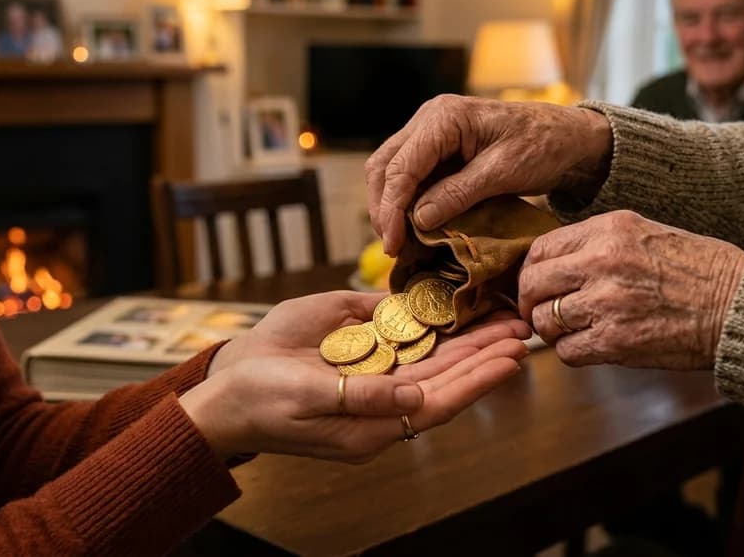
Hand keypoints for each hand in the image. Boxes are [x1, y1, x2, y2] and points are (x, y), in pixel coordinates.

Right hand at [183, 291, 530, 461]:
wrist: (222, 392)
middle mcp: (379, 407)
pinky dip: (433, 332)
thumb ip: (361, 397)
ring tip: (503, 322)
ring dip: (467, 343)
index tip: (510, 358)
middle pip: (444, 381)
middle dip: (483, 356)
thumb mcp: (306, 395)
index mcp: (370, 427)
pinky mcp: (357, 363)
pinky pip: (404, 349)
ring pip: (430, 364)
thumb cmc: (258, 396)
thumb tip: (415, 396)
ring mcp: (369, 384)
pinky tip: (456, 316)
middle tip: (521, 328)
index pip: (436, 403)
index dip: (476, 381)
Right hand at [364, 94, 612, 255]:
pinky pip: (411, 176)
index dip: (391, 208)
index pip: (401, 166)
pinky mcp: (438, 149)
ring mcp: (431, 132)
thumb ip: (459, 193)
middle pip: (384, 166)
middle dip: (383, 208)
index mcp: (444, 118)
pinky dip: (407, 202)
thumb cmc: (543, 146)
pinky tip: (414, 228)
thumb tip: (419, 219)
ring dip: (391, 206)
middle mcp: (429, 119)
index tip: (393, 244)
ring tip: (400, 242)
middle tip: (393, 247)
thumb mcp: (503, 173)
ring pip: (390, 171)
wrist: (568, 137)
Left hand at [517, 211, 743, 369]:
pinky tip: (591, 346)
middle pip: (532, 284)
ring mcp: (607, 303)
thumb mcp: (645, 234)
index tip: (537, 284)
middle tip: (541, 312)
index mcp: (609, 229)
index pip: (540, 249)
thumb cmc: (700, 269)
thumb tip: (555, 262)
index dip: (530, 271)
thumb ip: (598, 243)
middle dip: (530, 302)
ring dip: (552, 331)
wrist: (741, 305)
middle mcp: (602, 261)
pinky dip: (573, 352)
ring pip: (545, 321)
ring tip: (572, 330)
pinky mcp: (616, 341)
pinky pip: (568, 352)